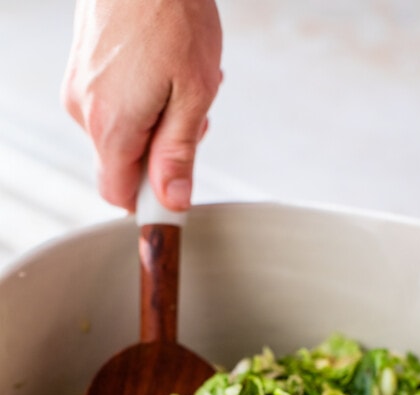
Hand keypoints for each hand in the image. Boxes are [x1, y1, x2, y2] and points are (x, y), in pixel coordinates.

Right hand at [62, 0, 222, 211]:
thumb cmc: (172, 13)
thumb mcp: (193, 93)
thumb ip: (178, 154)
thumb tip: (172, 202)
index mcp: (111, 126)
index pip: (119, 195)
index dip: (150, 202)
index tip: (177, 192)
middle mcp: (83, 112)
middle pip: (124, 164)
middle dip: (161, 152)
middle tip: (193, 117)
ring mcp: (78, 88)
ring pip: (122, 133)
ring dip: (156, 121)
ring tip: (182, 81)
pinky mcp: (81, 69)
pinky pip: (113, 105)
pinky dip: (141, 99)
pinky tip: (164, 67)